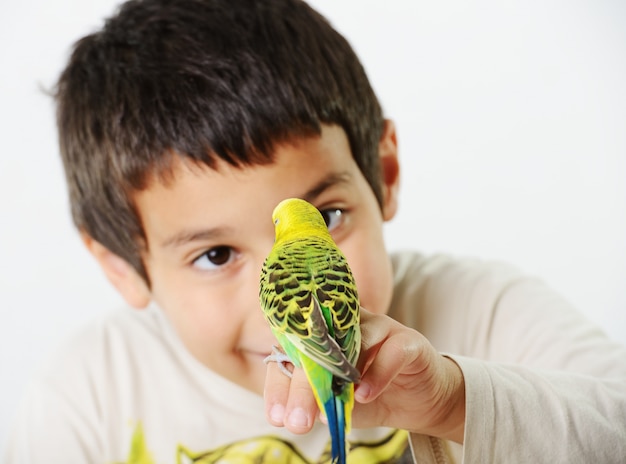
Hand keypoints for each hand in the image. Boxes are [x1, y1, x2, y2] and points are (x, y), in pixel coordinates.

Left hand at [263, 308, 465, 442]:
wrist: (421, 400)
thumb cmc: (374, 396)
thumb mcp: (341, 405)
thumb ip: (323, 404)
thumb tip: (305, 413)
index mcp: (324, 337)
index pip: (293, 352)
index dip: (280, 382)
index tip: (276, 416)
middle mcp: (348, 325)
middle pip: (317, 346)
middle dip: (303, 386)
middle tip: (297, 421)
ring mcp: (379, 327)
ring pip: (352, 342)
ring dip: (336, 379)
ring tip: (326, 409)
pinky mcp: (408, 339)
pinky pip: (389, 352)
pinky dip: (376, 375)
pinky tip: (365, 395)